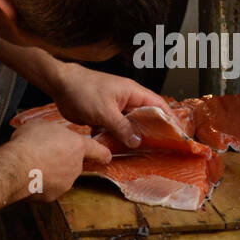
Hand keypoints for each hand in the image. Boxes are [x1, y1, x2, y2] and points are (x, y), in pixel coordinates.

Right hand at [7, 120, 112, 201]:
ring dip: (51, 172)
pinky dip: (40, 184)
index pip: (97, 150)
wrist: (17, 166)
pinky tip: (29, 176)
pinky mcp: (52, 195)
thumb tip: (48, 135)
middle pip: (73, 163)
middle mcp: (75, 166)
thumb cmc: (29, 143)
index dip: (102, 153)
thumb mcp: (42, 125)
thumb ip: (53, 132)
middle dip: (61, 160)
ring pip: (60, 177)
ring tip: (33, 165)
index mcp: (77, 146)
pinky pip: (48, 188)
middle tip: (44, 154)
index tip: (106, 157)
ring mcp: (65, 183)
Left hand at [52, 65, 171, 148]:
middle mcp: (128, 100)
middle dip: (155, 131)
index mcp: (133, 92)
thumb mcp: (104, 111)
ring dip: (135, 137)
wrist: (60, 85)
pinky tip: (121, 150)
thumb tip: (137, 142)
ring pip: (132, 126)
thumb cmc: (83, 89)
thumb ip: (122, 127)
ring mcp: (117, 109)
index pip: (159, 105)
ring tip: (146, 153)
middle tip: (165, 148)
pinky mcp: (105, 116)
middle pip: (147, 117)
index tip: (179, 134)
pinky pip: (117, 129)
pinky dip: (119, 138)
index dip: (171, 119)